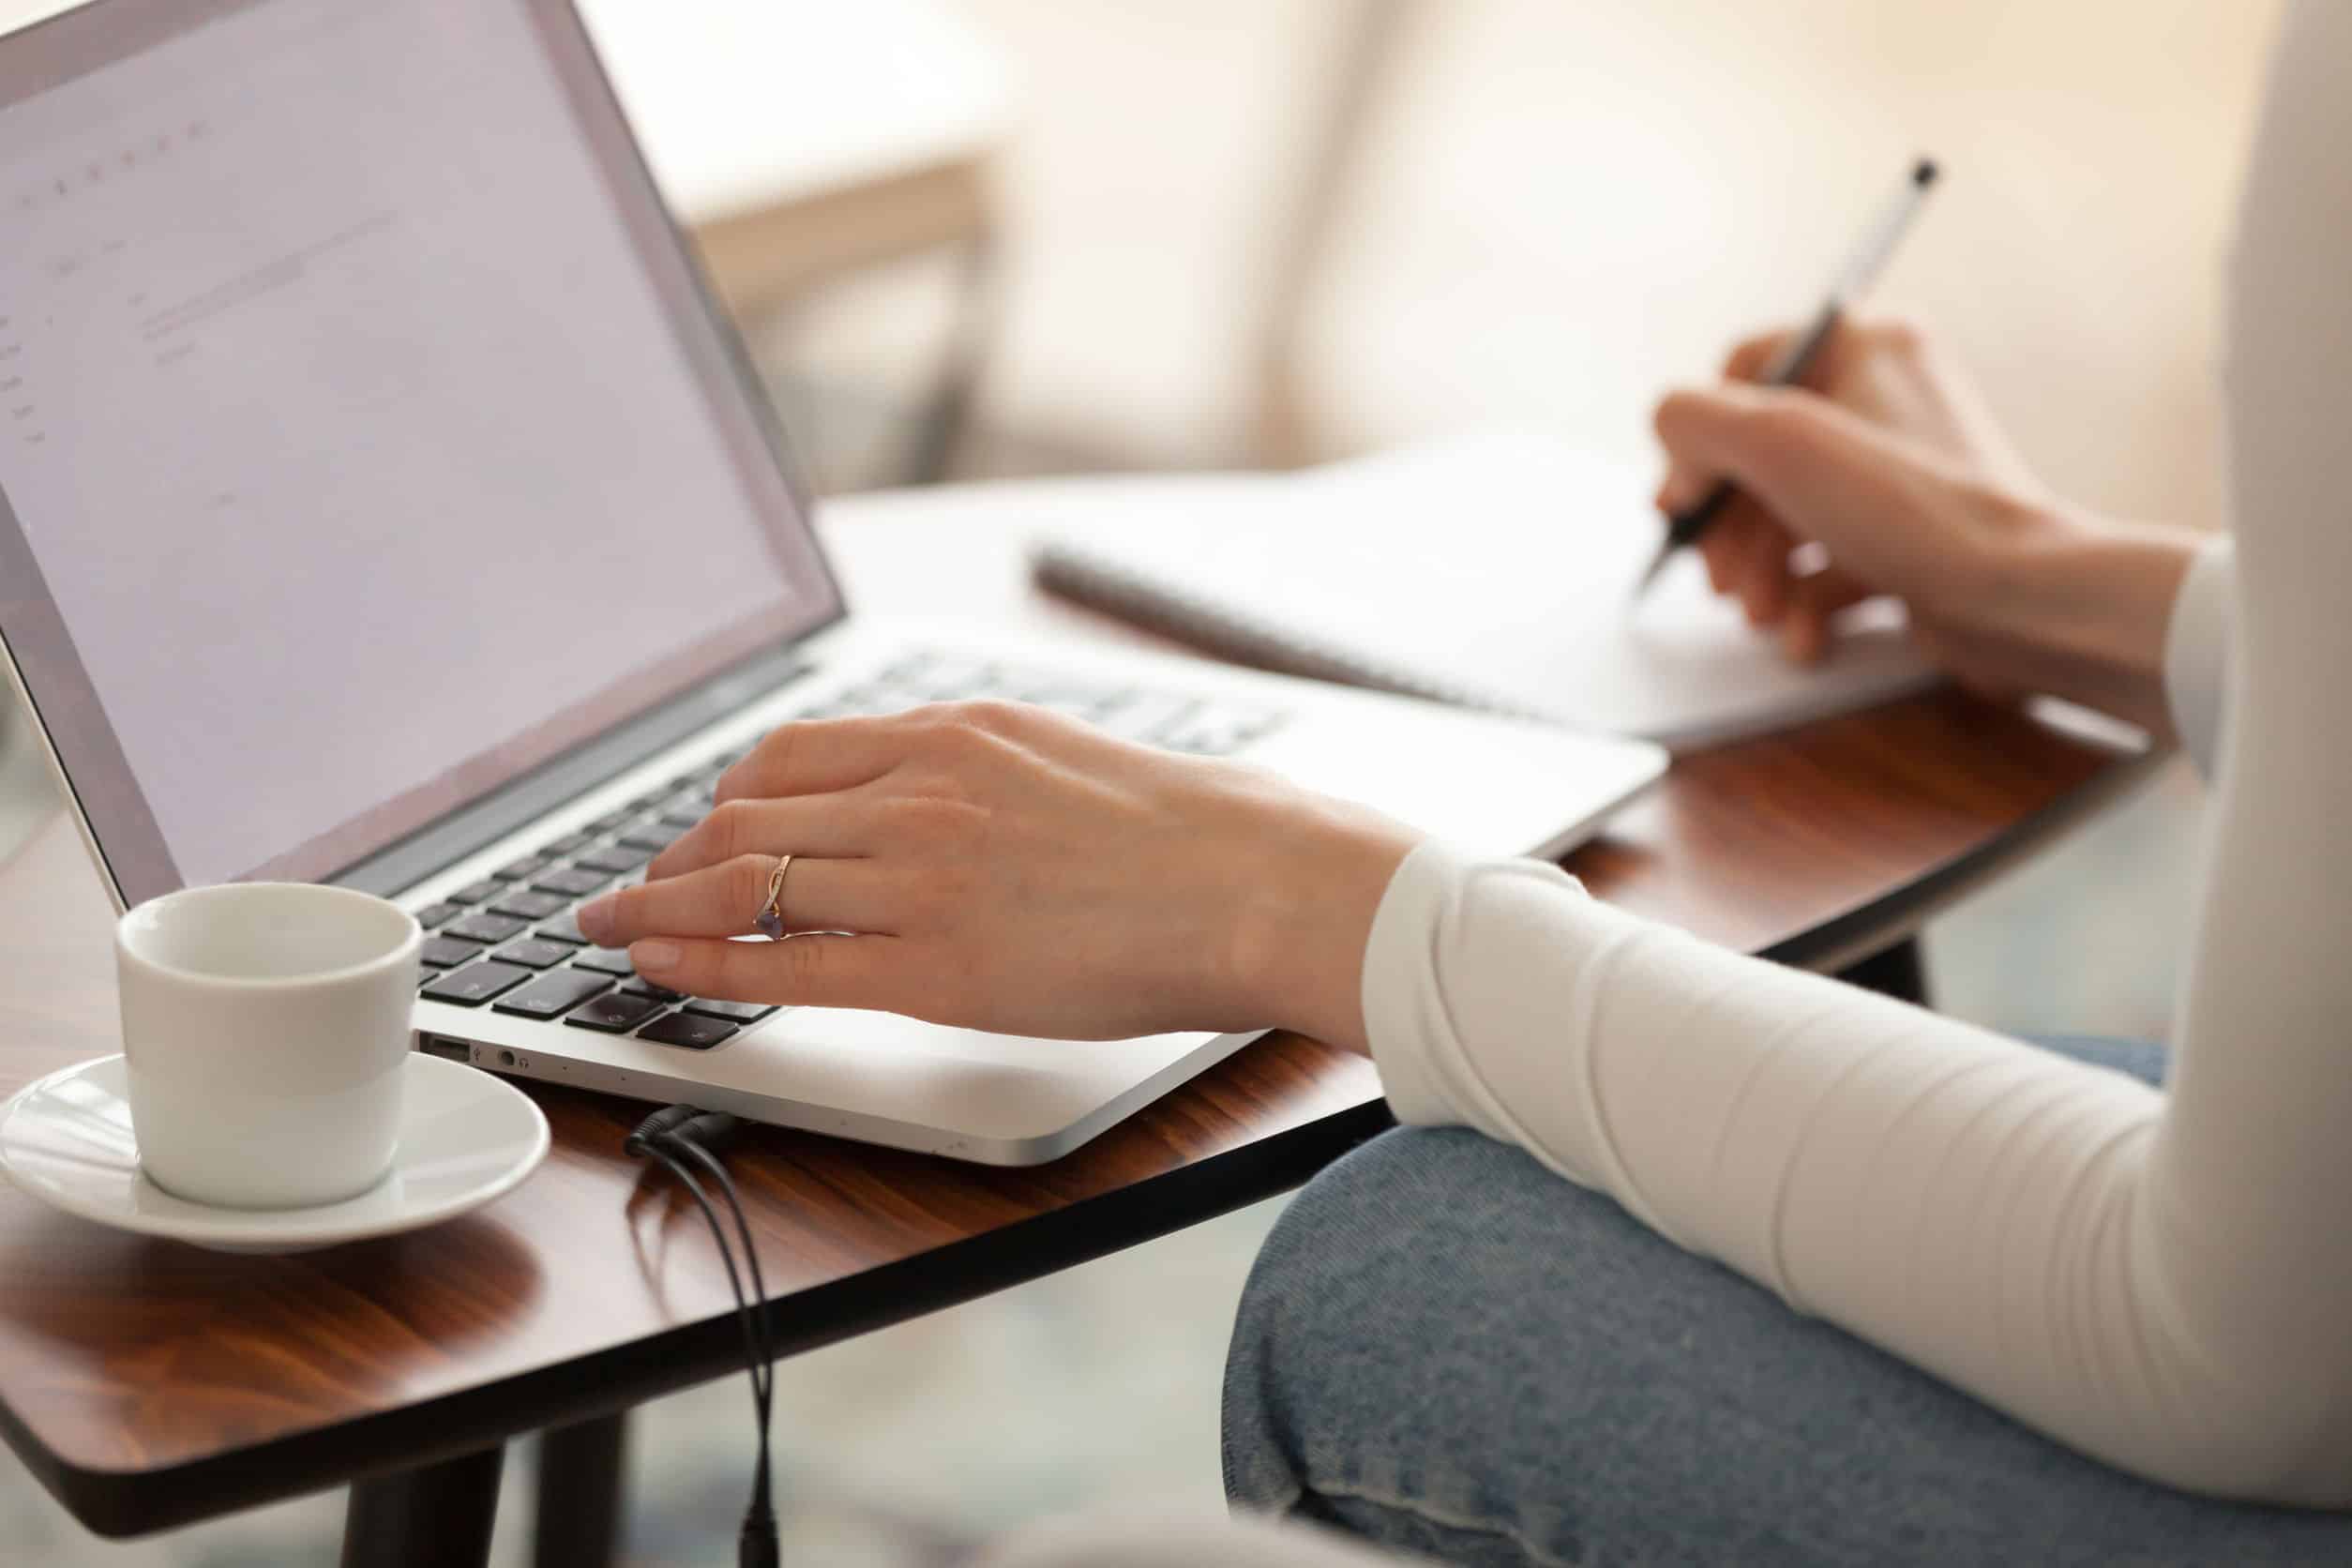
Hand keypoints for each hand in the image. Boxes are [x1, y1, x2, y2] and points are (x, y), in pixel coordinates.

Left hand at [576, 702, 1420, 1048]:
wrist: (1259, 880)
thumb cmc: (1194, 830)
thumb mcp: (1067, 755)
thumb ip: (985, 768)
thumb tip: (944, 792)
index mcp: (954, 732)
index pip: (792, 753)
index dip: (724, 797)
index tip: (701, 828)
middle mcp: (921, 790)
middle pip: (746, 814)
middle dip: (667, 856)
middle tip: (625, 889)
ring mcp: (922, 876)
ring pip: (746, 881)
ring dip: (660, 908)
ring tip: (612, 931)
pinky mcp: (936, 965)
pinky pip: (786, 960)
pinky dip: (705, 962)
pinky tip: (661, 967)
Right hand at [1652, 318, 2196, 730]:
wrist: (2018, 601)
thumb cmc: (1913, 511)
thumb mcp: (1776, 441)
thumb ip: (1693, 418)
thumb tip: (1669, 428)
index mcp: (1866, 346)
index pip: (1742, 371)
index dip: (1701, 442)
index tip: (1687, 501)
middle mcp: (1886, 399)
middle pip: (1757, 457)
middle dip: (1729, 530)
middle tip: (1720, 578)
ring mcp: (1898, 473)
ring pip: (1785, 516)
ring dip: (1758, 575)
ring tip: (1762, 614)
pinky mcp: (1908, 539)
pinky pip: (1826, 563)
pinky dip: (1803, 602)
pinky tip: (1804, 634)